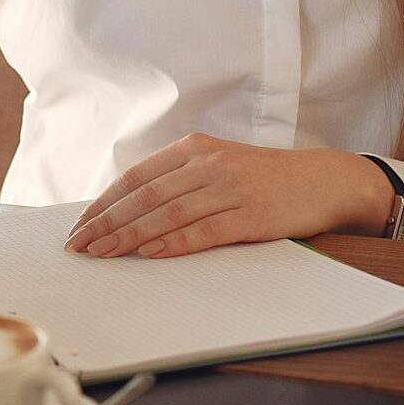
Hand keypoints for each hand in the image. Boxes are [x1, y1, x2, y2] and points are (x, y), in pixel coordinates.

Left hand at [64, 137, 393, 259]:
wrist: (323, 180)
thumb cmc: (264, 178)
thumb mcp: (218, 166)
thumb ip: (178, 181)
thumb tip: (129, 210)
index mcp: (194, 149)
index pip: (136, 178)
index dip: (104, 203)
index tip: (80, 226)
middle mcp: (208, 164)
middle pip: (145, 197)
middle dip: (107, 223)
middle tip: (80, 246)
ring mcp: (230, 188)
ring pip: (168, 214)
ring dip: (130, 237)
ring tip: (103, 254)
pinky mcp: (251, 215)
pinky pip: (205, 231)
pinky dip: (174, 243)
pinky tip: (150, 254)